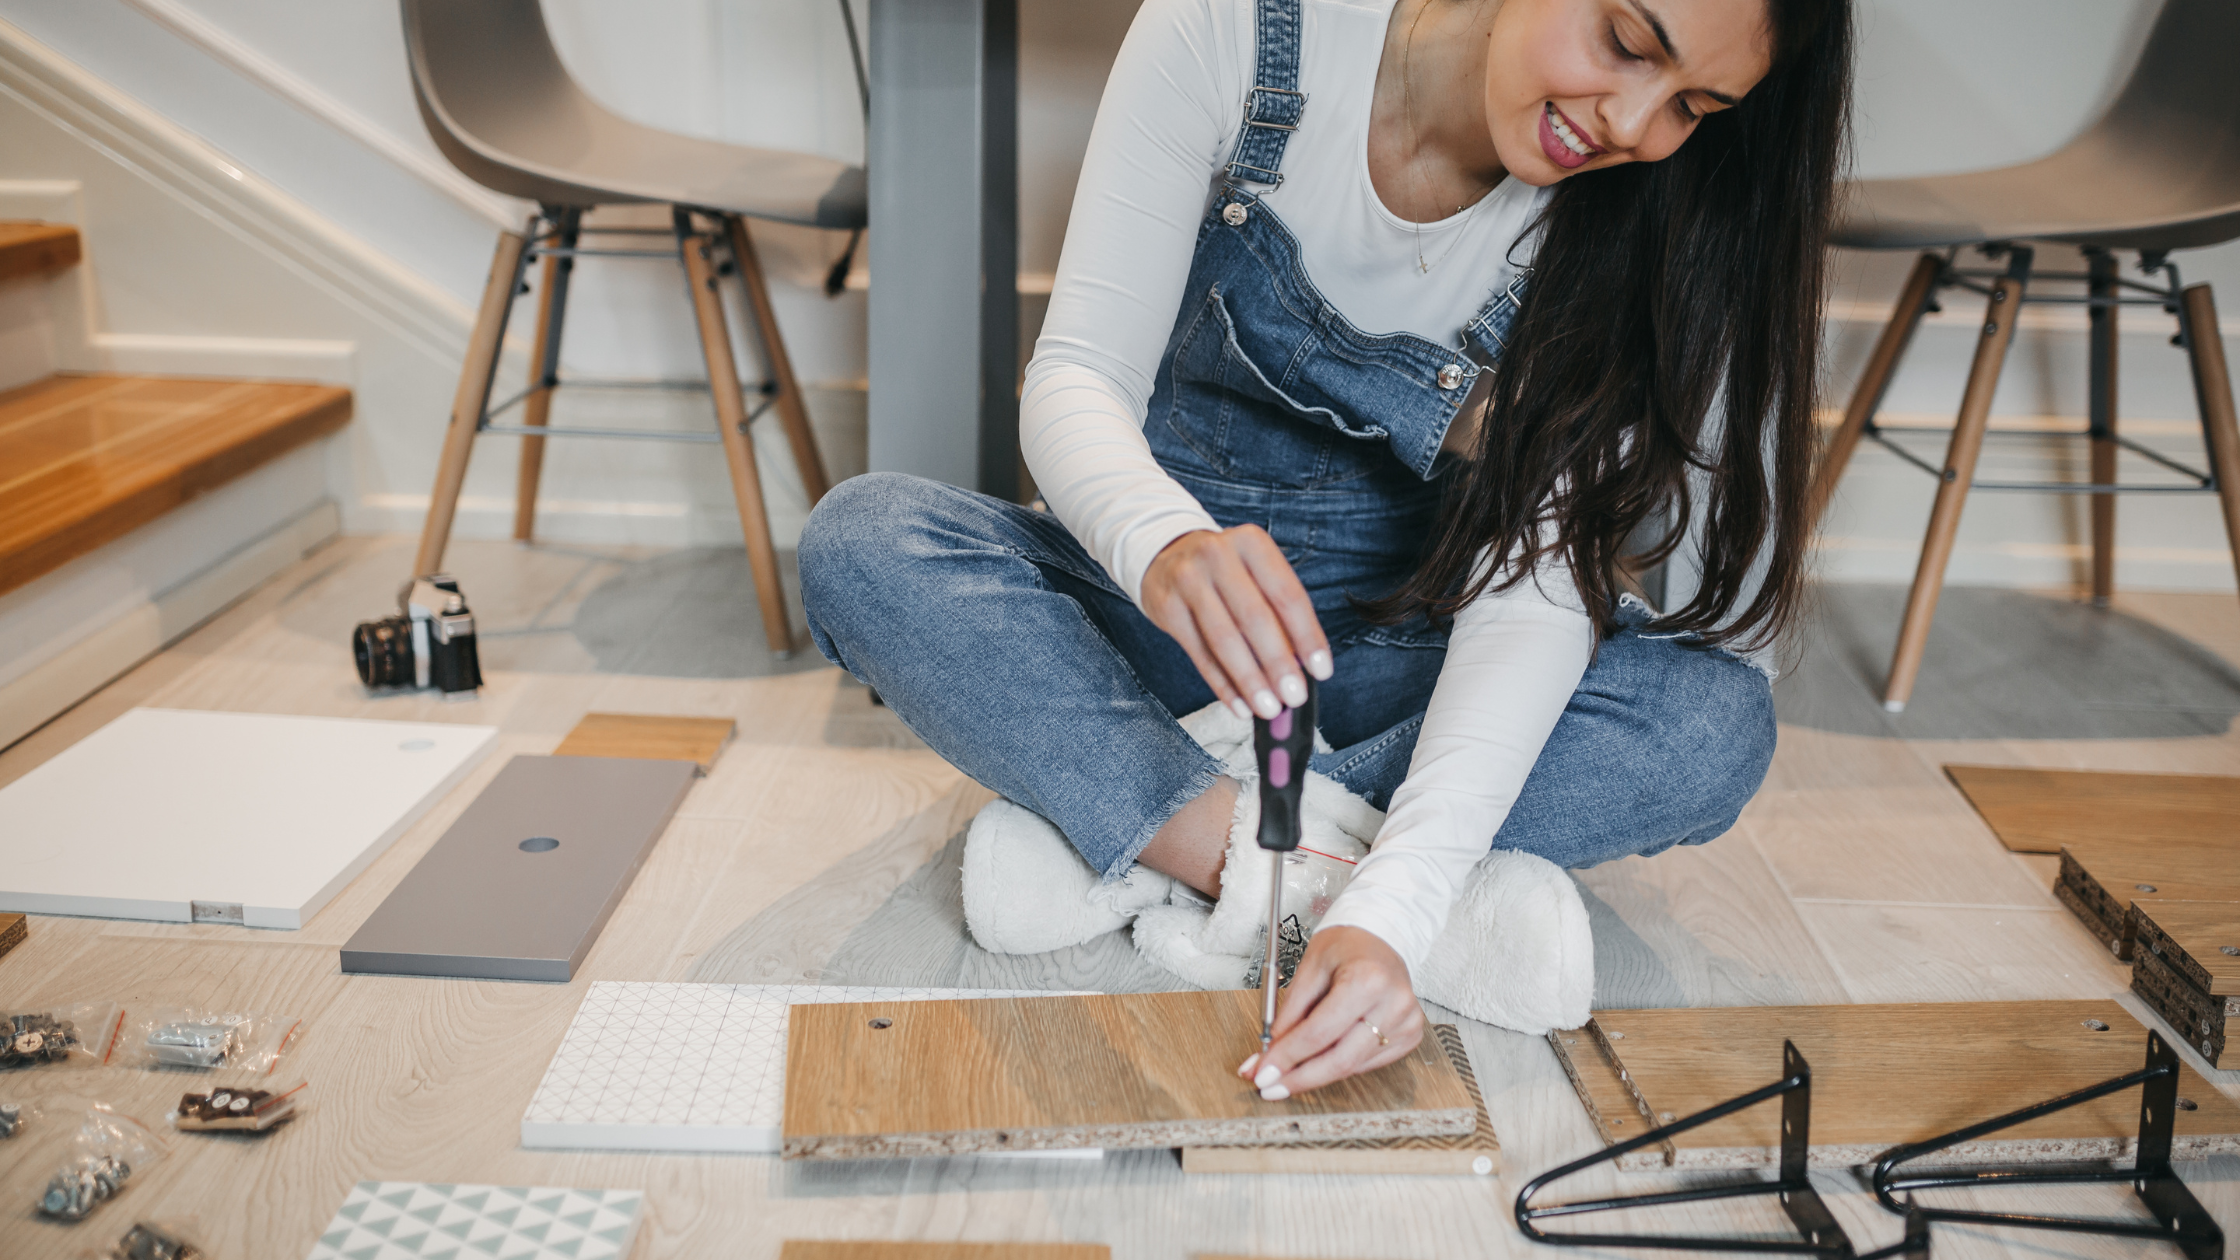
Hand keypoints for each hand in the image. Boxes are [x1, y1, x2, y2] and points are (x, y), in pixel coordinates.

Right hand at [1140, 526, 1330, 719]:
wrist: (1165, 555)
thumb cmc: (1224, 570)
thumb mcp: (1254, 573)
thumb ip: (1278, 613)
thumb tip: (1299, 667)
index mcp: (1251, 542)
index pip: (1287, 595)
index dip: (1307, 636)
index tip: (1321, 670)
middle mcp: (1218, 555)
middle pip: (1254, 618)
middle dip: (1278, 663)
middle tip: (1295, 696)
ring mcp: (1188, 580)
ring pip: (1224, 639)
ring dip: (1250, 680)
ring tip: (1268, 707)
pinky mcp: (1167, 606)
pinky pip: (1199, 654)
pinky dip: (1222, 685)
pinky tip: (1240, 705)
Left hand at [1236, 926, 1424, 1097]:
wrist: (1380, 937)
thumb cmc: (1345, 946)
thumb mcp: (1309, 969)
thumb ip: (1289, 1014)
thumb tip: (1269, 1054)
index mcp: (1367, 980)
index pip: (1319, 1033)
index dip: (1287, 1058)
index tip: (1262, 1073)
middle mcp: (1393, 1004)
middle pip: (1340, 1060)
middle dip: (1300, 1078)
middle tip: (1270, 1087)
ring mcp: (1407, 1022)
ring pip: (1352, 1067)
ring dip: (1316, 1073)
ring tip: (1288, 1071)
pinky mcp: (1410, 1035)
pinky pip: (1367, 1063)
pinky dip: (1340, 1064)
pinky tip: (1324, 1055)